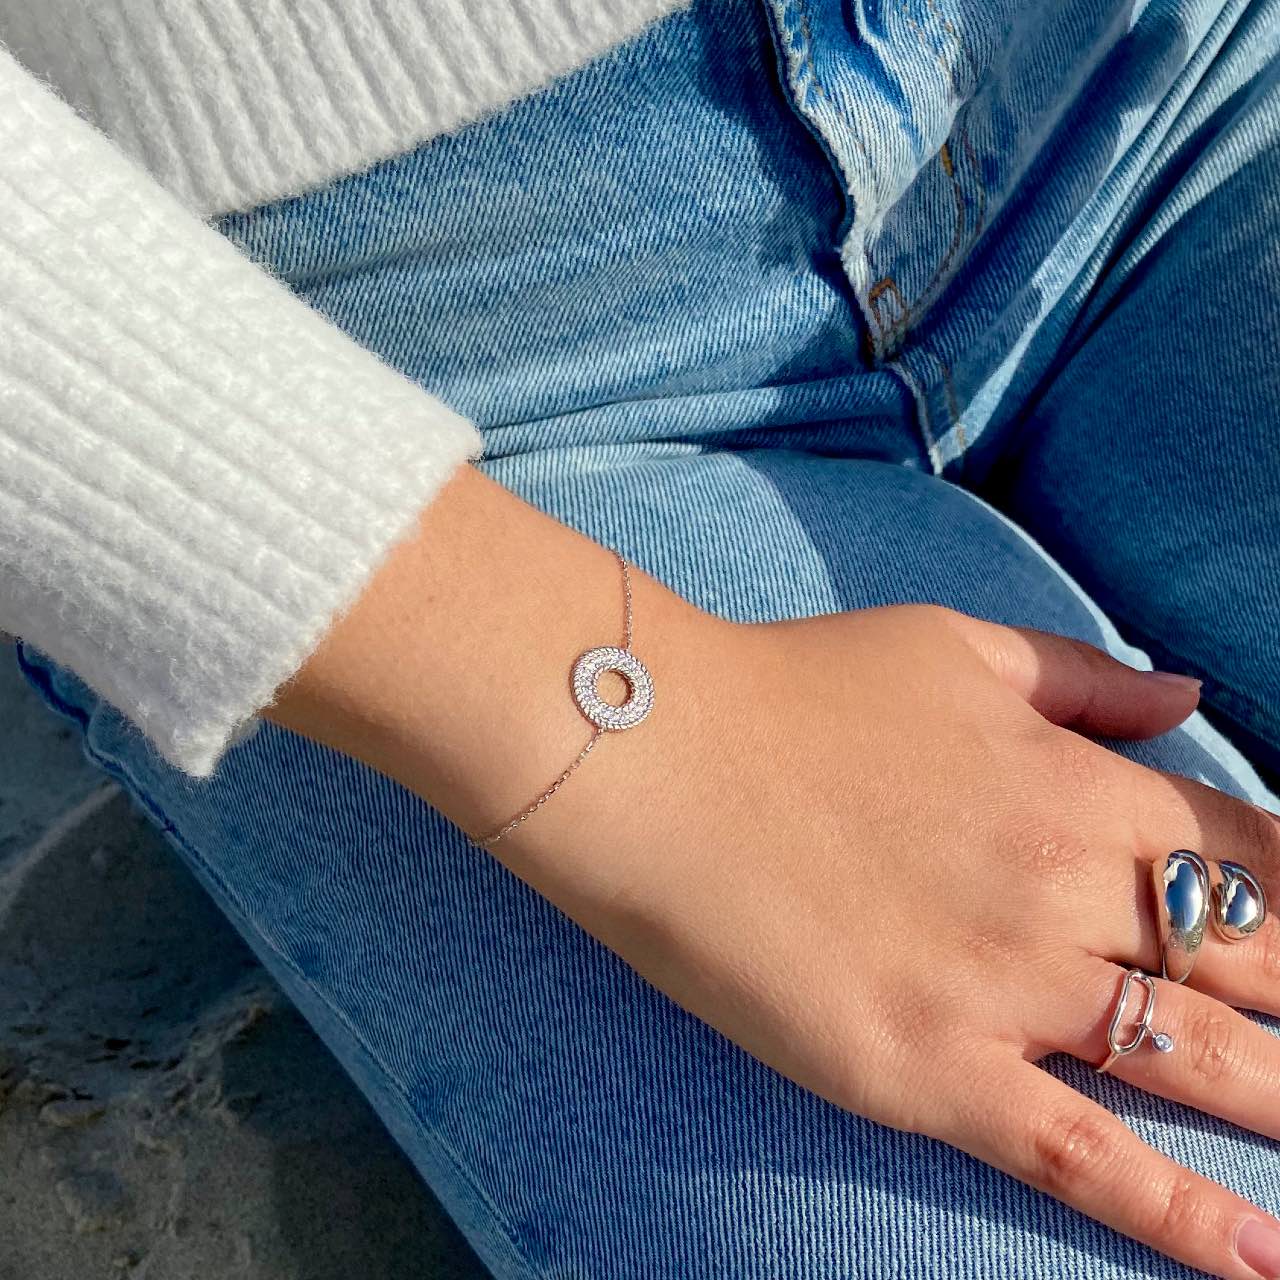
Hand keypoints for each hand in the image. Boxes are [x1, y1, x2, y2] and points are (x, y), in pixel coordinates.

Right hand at [503, 595, 1279, 1279]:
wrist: (655, 757)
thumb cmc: (796, 688)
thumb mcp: (951, 647)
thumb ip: (1082, 676)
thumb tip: (1190, 695)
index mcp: (1082, 789)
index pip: (1265, 859)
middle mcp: (1068, 897)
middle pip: (1257, 971)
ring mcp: (1003, 994)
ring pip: (1199, 1070)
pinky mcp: (926, 1071)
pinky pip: (1078, 1157)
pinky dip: (1177, 1218)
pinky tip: (1261, 1262)